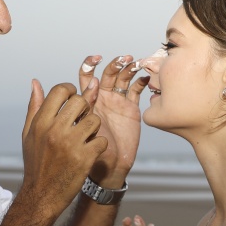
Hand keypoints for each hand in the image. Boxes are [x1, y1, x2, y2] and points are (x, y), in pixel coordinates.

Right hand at [21, 81, 107, 218]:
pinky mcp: (84, 158)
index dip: (71, 90)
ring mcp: (71, 144)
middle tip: (81, 119)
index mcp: (41, 122)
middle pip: (80, 101)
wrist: (41, 196)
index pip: (60, 90)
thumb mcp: (29, 134)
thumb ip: (34, 107)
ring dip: (93, 128)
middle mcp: (55, 130)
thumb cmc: (36, 164)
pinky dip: (99, 146)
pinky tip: (90, 152)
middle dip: (84, 108)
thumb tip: (36, 83)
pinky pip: (102, 141)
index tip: (73, 99)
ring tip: (85, 138)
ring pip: (94, 120)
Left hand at [78, 55, 146, 185]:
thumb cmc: (90, 151)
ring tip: (135, 64)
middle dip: (114, 64)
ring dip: (128, 68)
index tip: (96, 59)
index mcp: (88, 100)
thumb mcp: (81, 128)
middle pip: (108, 74)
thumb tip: (82, 84)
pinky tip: (145, 77)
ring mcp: (117, 102)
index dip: (90, 64)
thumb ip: (81, 107)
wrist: (110, 166)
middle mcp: (102, 98)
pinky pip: (136, 90)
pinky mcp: (131, 108)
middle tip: (122, 60)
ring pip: (123, 79)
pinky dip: (141, 81)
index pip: (87, 76)